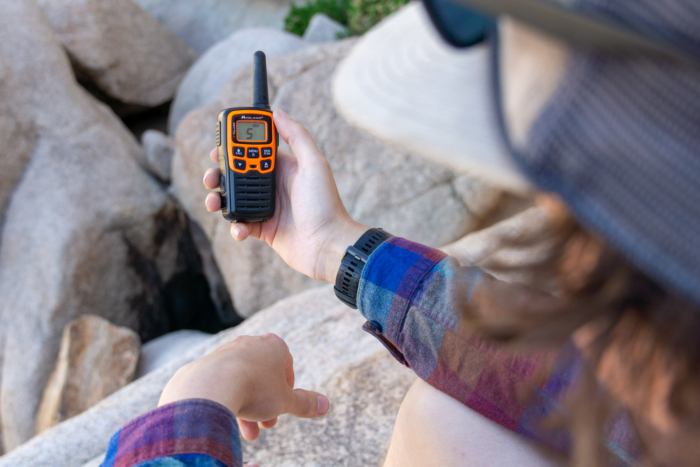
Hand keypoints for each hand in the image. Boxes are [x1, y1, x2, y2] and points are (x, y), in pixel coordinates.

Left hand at [158, 333, 329, 440]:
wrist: (212, 386)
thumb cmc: (254, 389)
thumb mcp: (286, 401)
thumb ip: (305, 402)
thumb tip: (325, 404)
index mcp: (274, 345)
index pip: (287, 364)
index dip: (287, 389)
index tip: (284, 406)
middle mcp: (250, 342)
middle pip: (263, 376)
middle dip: (267, 403)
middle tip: (267, 425)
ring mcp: (227, 351)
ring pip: (242, 381)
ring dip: (248, 406)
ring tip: (248, 432)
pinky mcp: (208, 363)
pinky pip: (223, 382)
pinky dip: (228, 399)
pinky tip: (228, 417)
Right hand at [203, 109, 367, 282]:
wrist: (329, 245)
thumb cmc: (325, 204)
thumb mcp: (314, 164)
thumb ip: (297, 136)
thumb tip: (277, 112)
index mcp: (283, 167)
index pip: (252, 151)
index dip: (233, 148)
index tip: (217, 149)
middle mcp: (273, 186)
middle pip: (237, 174)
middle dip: (218, 174)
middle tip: (210, 178)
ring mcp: (267, 208)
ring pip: (233, 199)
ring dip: (218, 199)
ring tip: (213, 202)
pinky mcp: (264, 229)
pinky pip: (240, 224)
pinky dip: (235, 226)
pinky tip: (240, 228)